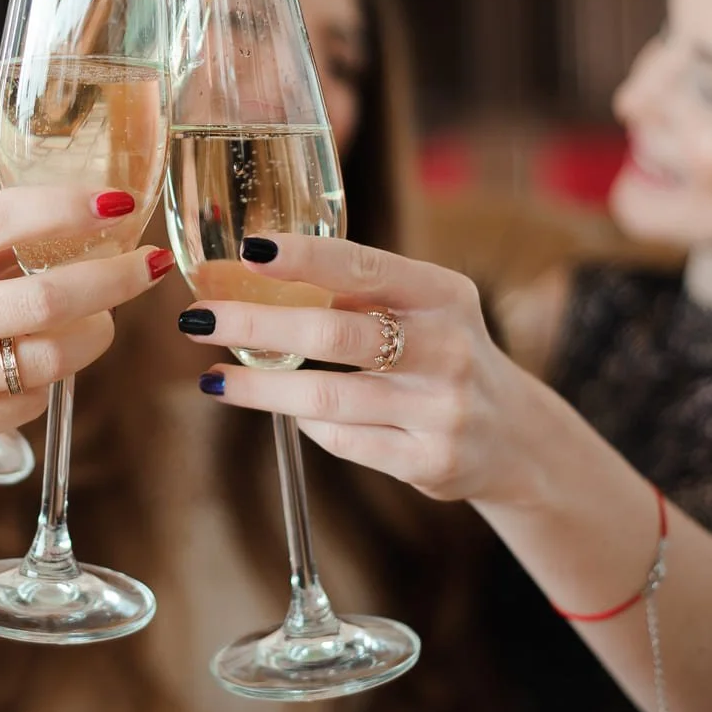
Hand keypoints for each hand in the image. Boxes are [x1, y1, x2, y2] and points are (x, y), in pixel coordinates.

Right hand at [0, 184, 173, 453]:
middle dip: (114, 278)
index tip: (120, 200)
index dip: (69, 208)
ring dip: (96, 334)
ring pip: (48, 359)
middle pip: (45, 298)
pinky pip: (28, 404)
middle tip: (147, 263)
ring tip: (105, 315)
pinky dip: (51, 379)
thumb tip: (79, 207)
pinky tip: (47, 357)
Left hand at [178, 234, 553, 505]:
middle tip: (198, 318)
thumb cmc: (439, 353)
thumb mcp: (423, 308)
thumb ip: (360, 290)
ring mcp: (442, 410)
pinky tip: (280, 409)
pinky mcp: (429, 462)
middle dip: (256, 325)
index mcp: (442, 294)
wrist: (514, 438)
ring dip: (260, 388)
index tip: (248, 248)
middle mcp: (447, 348)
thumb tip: (252, 267)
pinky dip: (305, 424)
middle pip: (334, 334)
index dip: (305, 257)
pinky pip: (343, 441)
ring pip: (328, 398)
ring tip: (214, 377)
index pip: (364, 266)